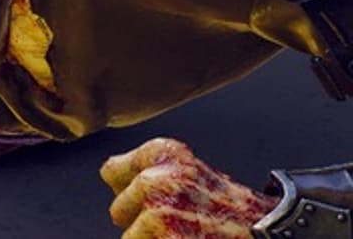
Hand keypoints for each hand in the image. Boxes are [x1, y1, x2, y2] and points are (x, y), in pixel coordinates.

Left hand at [100, 138, 271, 237]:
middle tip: (181, 224)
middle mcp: (158, 178)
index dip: (128, 191)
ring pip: (129, 237)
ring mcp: (161, 213)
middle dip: (140, 221)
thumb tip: (109, 177)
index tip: (147, 199)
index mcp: (163, 153)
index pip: (112, 172)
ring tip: (188, 235)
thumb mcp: (188, 172)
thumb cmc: (230, 207)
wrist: (272, 230)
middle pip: (118, 209)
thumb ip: (149, 170)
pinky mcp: (166, 238)